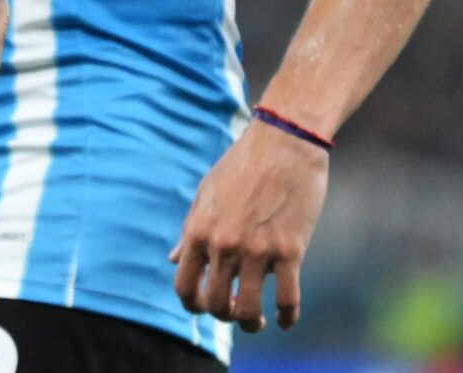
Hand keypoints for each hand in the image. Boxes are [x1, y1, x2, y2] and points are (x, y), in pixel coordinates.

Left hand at [171, 121, 329, 332]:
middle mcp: (224, 244)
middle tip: (236, 313)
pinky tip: (287, 318)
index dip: (193, 305)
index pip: (184, 287)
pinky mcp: (290, 250)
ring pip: (248, 310)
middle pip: (216, 304)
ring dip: (251, 323)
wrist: (284, 139)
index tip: (206, 306)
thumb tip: (172, 259)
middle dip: (224, 316)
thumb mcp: (207, 193)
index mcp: (199, 230)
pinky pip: (287, 299)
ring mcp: (257, 249)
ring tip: (257, 320)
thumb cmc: (244, 163)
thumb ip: (190, 229)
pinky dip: (287, 317)